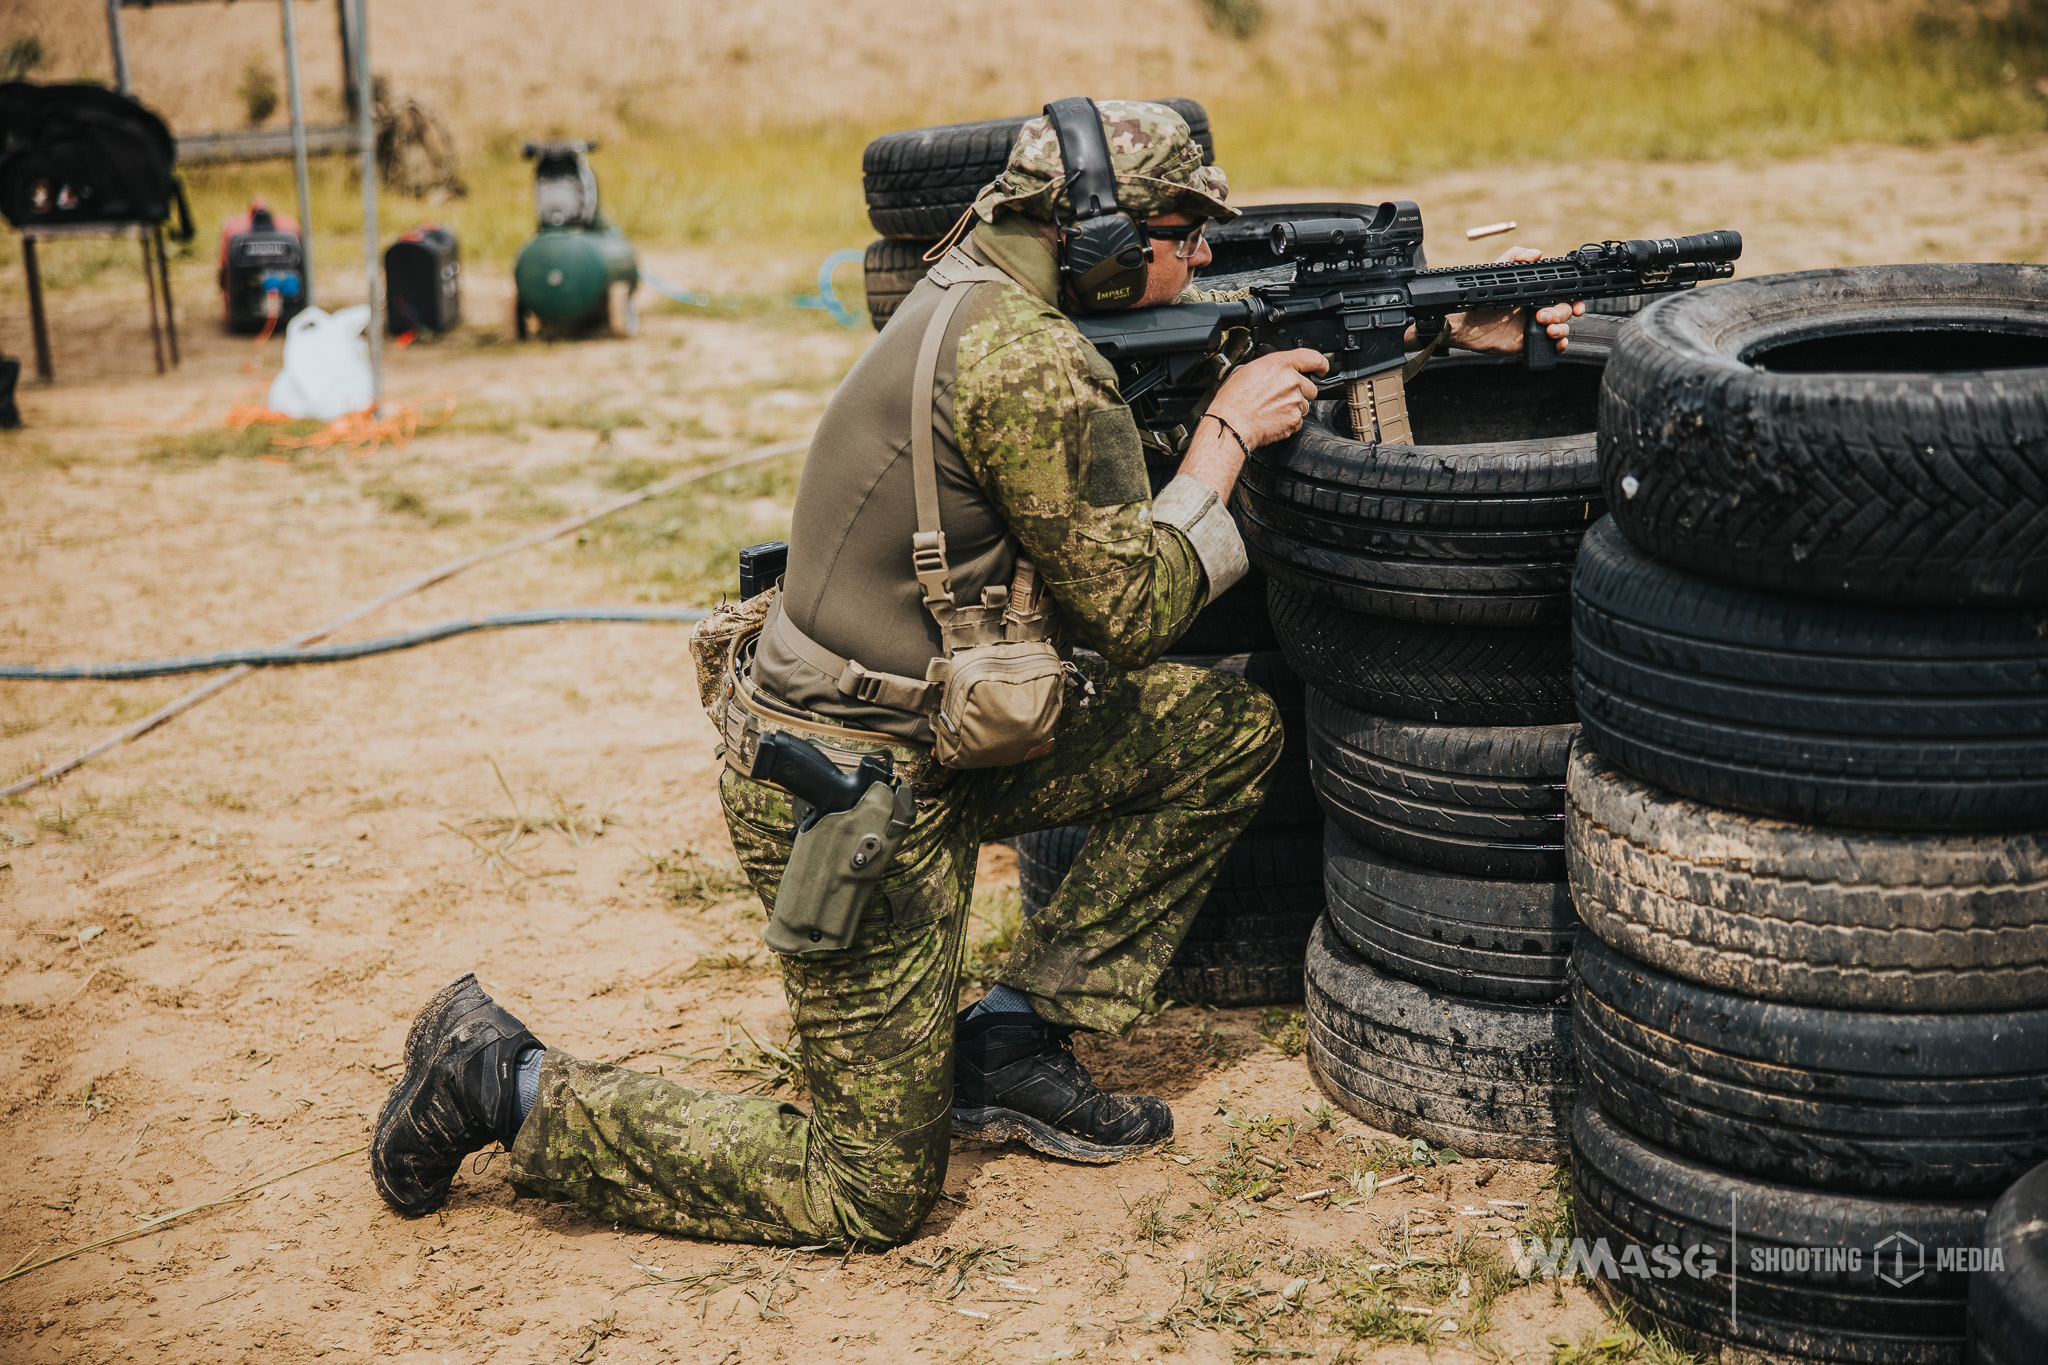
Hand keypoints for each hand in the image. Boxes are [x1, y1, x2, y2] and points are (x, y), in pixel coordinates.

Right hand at [1177, 348, 1327, 504]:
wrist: (1230, 424)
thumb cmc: (1233, 400)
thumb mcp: (1246, 370)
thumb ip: (1268, 367)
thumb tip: (1273, 371)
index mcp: (1280, 364)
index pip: (1313, 358)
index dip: (1321, 364)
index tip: (1322, 369)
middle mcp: (1292, 381)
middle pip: (1310, 386)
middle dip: (1300, 392)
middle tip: (1280, 397)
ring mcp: (1295, 402)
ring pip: (1304, 404)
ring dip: (1293, 407)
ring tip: (1272, 410)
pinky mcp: (1295, 420)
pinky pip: (1298, 420)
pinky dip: (1288, 421)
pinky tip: (1272, 420)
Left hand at [1446, 247, 1585, 354]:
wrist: (1464, 323)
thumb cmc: (1479, 296)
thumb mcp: (1498, 272)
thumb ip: (1515, 258)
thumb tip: (1536, 253)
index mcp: (1535, 292)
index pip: (1563, 292)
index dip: (1574, 296)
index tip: (1576, 300)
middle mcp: (1539, 308)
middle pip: (1566, 310)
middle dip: (1561, 313)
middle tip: (1542, 315)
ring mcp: (1535, 326)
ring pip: (1562, 328)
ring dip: (1561, 329)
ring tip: (1546, 328)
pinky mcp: (1529, 343)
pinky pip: (1552, 346)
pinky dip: (1559, 345)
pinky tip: (1554, 342)